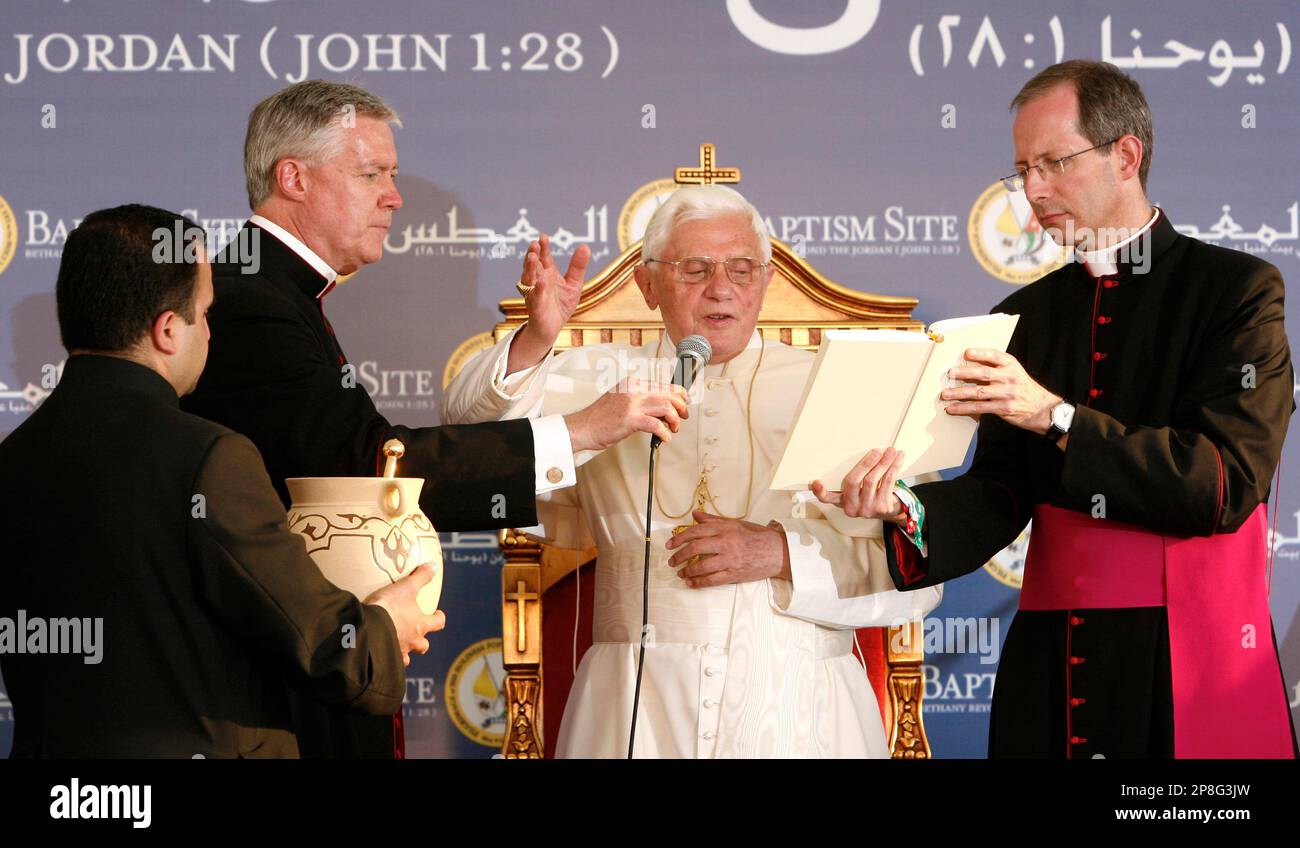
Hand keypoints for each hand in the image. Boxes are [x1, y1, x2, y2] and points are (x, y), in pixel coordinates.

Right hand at [364, 563, 445, 667]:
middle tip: (416, 635)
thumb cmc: (390, 607)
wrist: (367, 629)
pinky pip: (388, 664)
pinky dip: (386, 660)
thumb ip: (421, 577)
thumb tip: (434, 565)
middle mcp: (412, 641)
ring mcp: (398, 653)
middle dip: (422, 642)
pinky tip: (379, 656)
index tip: (438, 614)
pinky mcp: (384, 660)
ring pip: (406, 658)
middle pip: (423, 645)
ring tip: (396, 648)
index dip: (439, 618)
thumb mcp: (406, 587)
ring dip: (404, 653)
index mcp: (420, 625)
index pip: (438, 623)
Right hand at [507, 234, 589, 374]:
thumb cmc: (561, 305)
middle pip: (533, 265)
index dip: (543, 247)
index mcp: (547, 274)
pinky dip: (537, 290)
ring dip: (530, 268)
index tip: (543, 237)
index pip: (544, 257)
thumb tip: (585, 246)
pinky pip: (535, 297)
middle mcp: (538, 281)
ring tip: (532, 257)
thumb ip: (578, 266)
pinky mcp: (536, 307)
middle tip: (534, 244)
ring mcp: (535, 293)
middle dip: (533, 254)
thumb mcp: (574, 284)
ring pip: (529, 279)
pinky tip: (541, 282)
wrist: (553, 328)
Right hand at [564, 377, 688, 451]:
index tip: (684, 403)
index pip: (664, 385)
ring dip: (675, 420)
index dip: (679, 395)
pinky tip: (663, 438)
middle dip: (681, 408)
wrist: (582, 427)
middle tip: (683, 418)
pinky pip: (656, 425)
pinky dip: (664, 433)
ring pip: (666, 407)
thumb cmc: (600, 417)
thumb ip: (640, 400)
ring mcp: (632, 403)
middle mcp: (633, 390)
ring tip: (673, 429)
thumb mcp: (622, 400)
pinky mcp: (630, 418)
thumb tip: (662, 407)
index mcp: (632, 383)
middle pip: (669, 394)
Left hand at [665, 510, 790, 587]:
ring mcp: (730, 559)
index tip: (670, 544)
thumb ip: (713, 520)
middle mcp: (726, 543)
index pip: (696, 531)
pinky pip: (712, 580)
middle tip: (672, 560)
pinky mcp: (734, 574)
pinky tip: (691, 583)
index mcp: (725, 528)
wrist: (777, 552)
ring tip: (680, 573)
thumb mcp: (735, 524)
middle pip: (695, 548)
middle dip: (680, 555)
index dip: (679, 538)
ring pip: (701, 566)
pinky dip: (699, 583)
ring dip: (687, 571)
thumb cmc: (757, 536)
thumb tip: (695, 515)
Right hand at [811, 446, 906, 521]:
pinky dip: (894, 468)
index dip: (820, 492)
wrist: (884, 511)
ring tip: (890, 451)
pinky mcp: (882, 507)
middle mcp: (852, 507)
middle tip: (876, 451)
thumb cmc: (865, 494)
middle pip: (855, 481)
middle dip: (867, 463)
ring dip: (884, 463)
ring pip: (874, 480)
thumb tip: (861, 454)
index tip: (816, 482)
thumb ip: (852, 478)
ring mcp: (867, 508)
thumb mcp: (854, 491)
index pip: (827, 498)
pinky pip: (888, 483)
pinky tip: (897, 459)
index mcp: (841, 501)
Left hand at [941, 348, 1060, 434]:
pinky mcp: (1003, 408)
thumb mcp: (1014, 371)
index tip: (966, 353)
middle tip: (950, 373)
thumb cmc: (1022, 387)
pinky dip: (964, 408)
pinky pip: (980, 408)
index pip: (995, 355)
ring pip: (978, 392)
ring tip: (945, 394)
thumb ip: (996, 366)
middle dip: (964, 373)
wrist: (1041, 408)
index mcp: (1011, 365)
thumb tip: (968, 364)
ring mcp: (1006, 393)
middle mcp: (1009, 377)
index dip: (980, 353)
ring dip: (959, 393)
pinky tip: (952, 408)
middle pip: (983, 373)